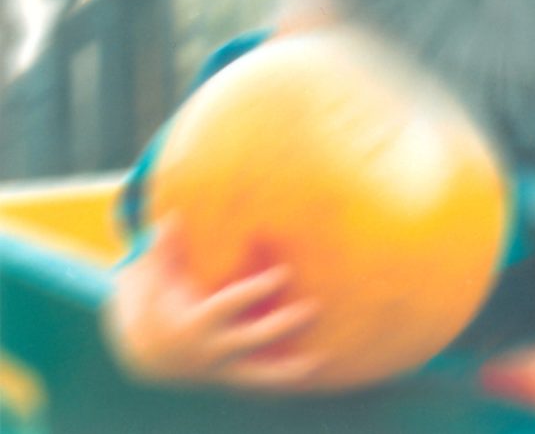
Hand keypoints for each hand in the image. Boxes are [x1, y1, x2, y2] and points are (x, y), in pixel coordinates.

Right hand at [104, 217, 323, 390]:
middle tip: (313, 308)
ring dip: (288, 370)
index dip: (257, 290)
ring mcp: (225, 368)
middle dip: (282, 326)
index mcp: (196, 321)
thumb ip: (165, 248)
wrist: (150, 354)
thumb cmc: (158, 302)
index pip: (231, 305)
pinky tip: (314, 371)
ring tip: (318, 362)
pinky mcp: (234, 377)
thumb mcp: (155, 277)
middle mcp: (213, 349)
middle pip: (253, 339)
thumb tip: (173, 216)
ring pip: (259, 375)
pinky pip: (261, 384)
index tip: (285, 274)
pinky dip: (284, 381)